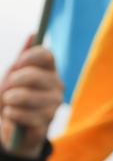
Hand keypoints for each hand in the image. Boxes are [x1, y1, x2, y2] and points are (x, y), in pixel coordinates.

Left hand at [0, 35, 63, 158]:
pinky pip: (25, 115)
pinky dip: (12, 114)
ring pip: (29, 97)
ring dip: (11, 99)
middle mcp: (56, 88)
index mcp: (49, 72)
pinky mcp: (45, 125)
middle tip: (7, 89)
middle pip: (37, 75)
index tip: (16, 65)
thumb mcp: (14, 74)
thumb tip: (34, 34)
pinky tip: (11, 115)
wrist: (8, 125)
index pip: (47, 55)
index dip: (29, 57)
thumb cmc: (11, 96)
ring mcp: (53, 107)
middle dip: (14, 81)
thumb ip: (24, 57)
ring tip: (9, 103)